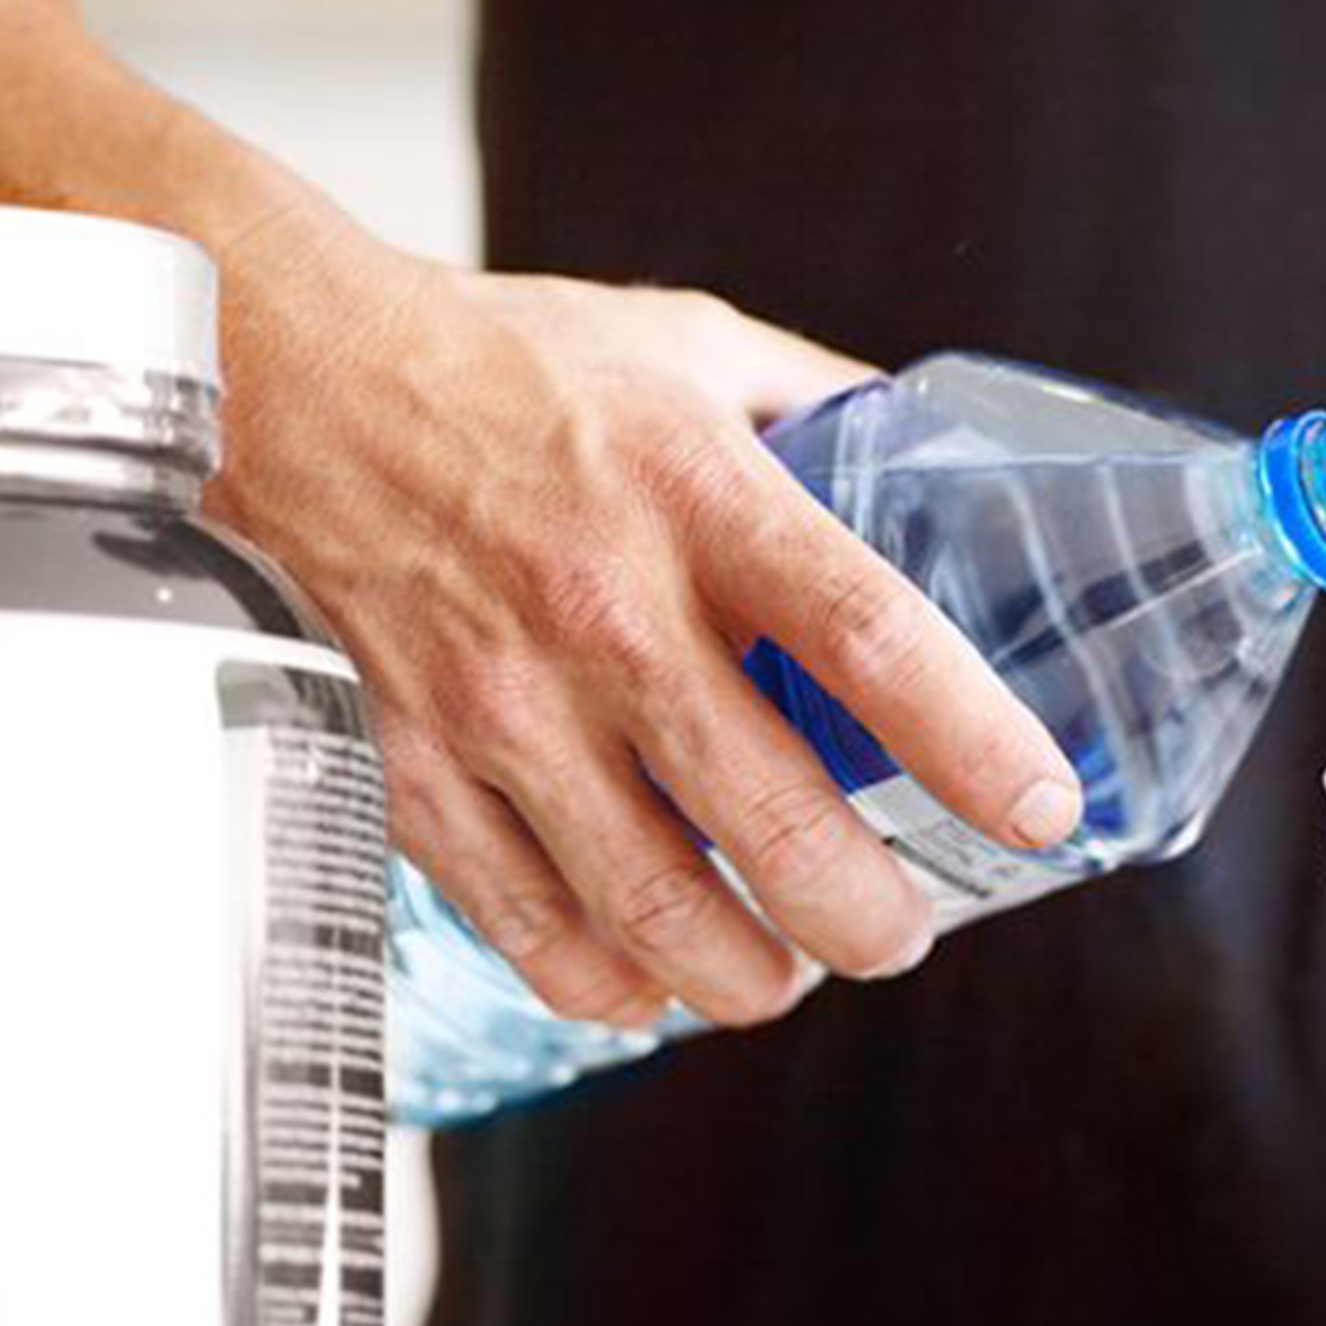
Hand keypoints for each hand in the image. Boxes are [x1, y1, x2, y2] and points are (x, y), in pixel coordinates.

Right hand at [211, 218, 1082, 1030]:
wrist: (285, 379)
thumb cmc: (500, 364)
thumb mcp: (689, 343)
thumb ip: (819, 402)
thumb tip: (940, 455)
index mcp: (700, 495)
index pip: (870, 637)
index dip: (973, 744)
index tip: (1041, 809)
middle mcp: (608, 610)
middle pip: (778, 817)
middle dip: (868, 916)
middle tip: (898, 930)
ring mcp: (505, 703)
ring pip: (655, 905)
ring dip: (748, 973)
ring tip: (785, 972)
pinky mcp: (416, 764)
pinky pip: (527, 922)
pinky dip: (605, 980)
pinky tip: (648, 982)